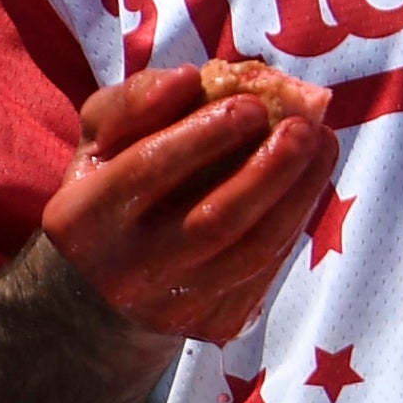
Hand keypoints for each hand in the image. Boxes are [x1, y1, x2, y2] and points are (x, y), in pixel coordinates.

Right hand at [40, 65, 337, 345]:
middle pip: (214, 220)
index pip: (147, 170)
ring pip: (253, 251)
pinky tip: (309, 183)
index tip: (253, 103)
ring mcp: (170, 308)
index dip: (205, 133)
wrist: (102, 289)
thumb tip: (189, 79)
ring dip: (300, 193)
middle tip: (304, 126)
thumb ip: (133, 101)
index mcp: (81, 219)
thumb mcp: (99, 142)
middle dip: (270, 168)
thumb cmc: (111, 189)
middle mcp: (123, 272)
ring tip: (322, 144)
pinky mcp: (212, 324)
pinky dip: (295, 220)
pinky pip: (267, 270)